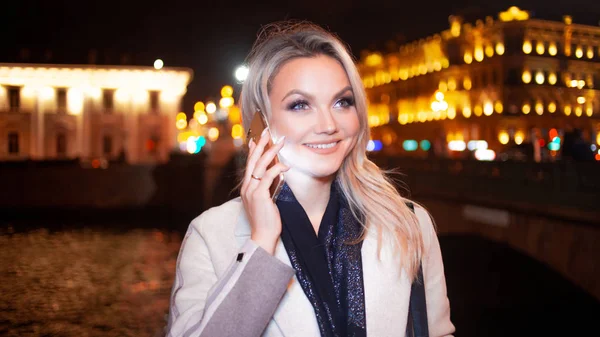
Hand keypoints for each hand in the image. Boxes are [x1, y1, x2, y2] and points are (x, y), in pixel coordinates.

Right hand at [240, 128, 288, 254]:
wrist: (263, 236)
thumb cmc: (267, 220)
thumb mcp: (266, 200)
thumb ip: (267, 187)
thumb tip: (275, 175)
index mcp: (246, 188)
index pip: (249, 164)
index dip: (253, 150)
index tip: (255, 139)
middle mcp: (246, 187)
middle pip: (253, 160)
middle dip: (261, 144)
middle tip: (266, 132)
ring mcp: (251, 191)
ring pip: (260, 165)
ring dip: (271, 152)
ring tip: (280, 143)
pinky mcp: (259, 195)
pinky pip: (268, 177)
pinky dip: (277, 169)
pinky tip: (286, 165)